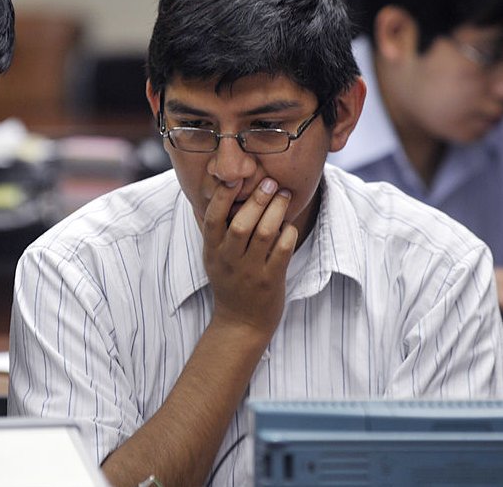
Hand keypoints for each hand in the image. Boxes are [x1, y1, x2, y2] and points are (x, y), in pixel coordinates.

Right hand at [201, 177, 296, 336]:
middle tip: (270, 182)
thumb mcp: (215, 257)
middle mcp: (228, 260)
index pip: (212, 218)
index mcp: (212, 251)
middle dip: (257, 199)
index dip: (222, 197)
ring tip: (284, 195)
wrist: (241, 323)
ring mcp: (250, 272)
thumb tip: (223, 191)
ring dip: (276, 211)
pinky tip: (289, 226)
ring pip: (264, 234)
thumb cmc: (230, 282)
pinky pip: (282, 251)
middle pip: (241, 223)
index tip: (234, 178)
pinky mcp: (270, 281)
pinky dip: (288, 234)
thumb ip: (218, 231)